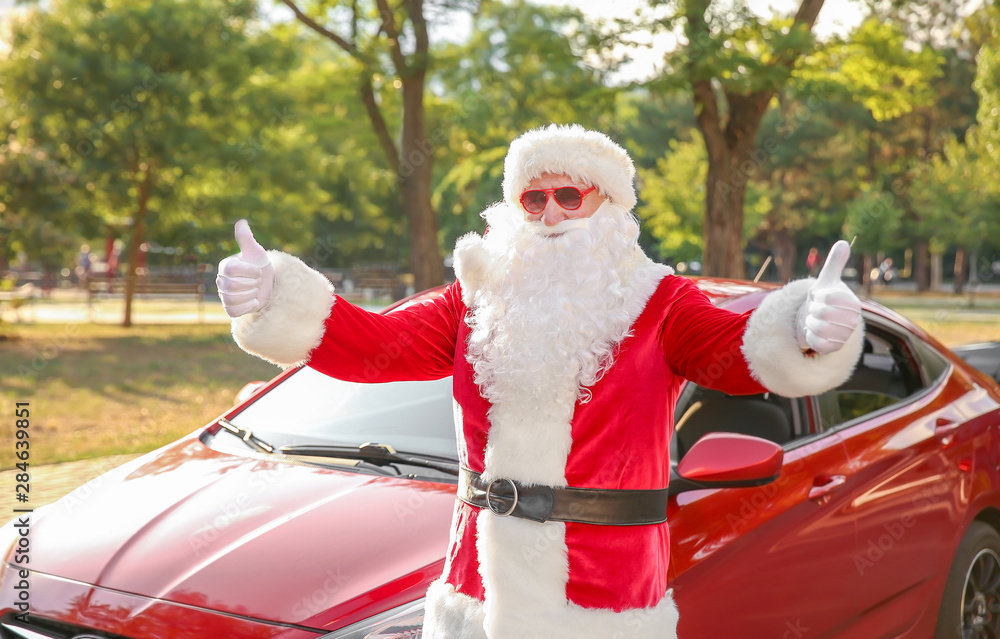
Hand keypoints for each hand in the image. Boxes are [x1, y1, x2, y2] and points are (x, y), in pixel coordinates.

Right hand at [216, 219, 274, 317]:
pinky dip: (247, 307)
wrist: (269, 284)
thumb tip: (241, 222)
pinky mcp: (231, 308)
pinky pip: (233, 311)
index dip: (249, 272)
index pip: (232, 271)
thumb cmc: (260, 265)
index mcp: (226, 266)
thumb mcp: (255, 252)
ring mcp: (224, 295)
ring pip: (231, 299)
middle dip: (251, 284)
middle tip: (259, 282)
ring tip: (256, 291)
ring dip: (250, 296)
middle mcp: (221, 280)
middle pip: (231, 286)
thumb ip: (246, 239)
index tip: (259, 272)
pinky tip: (255, 301)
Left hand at [795, 240, 861, 354]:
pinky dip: (808, 336)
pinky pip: (814, 342)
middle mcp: (852, 321)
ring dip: (808, 322)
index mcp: (852, 303)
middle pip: (821, 313)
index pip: (827, 297)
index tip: (819, 297)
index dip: (817, 296)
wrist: (820, 319)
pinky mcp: (833, 348)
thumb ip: (834, 262)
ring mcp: (844, 336)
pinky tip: (812, 331)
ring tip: (813, 320)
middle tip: (814, 309)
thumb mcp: (827, 279)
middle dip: (811, 309)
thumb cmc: (824, 297)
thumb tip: (843, 242)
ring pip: (816, 328)